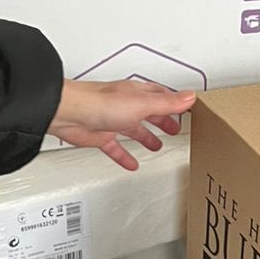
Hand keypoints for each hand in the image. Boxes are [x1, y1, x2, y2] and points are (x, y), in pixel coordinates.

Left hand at [49, 79, 195, 169]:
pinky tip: (131, 163)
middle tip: (173, 128)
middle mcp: (125, 105)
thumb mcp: (142, 104)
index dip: (174, 103)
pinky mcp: (100, 136)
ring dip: (145, 137)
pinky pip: (116, 147)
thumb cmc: (100, 104)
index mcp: (137, 95)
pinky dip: (124, 155)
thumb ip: (166, 103)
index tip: (186, 109)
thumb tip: (189, 97)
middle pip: (149, 113)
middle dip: (162, 120)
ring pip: (133, 129)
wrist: (70, 113)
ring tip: (156, 145)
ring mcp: (112, 120)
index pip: (161, 96)